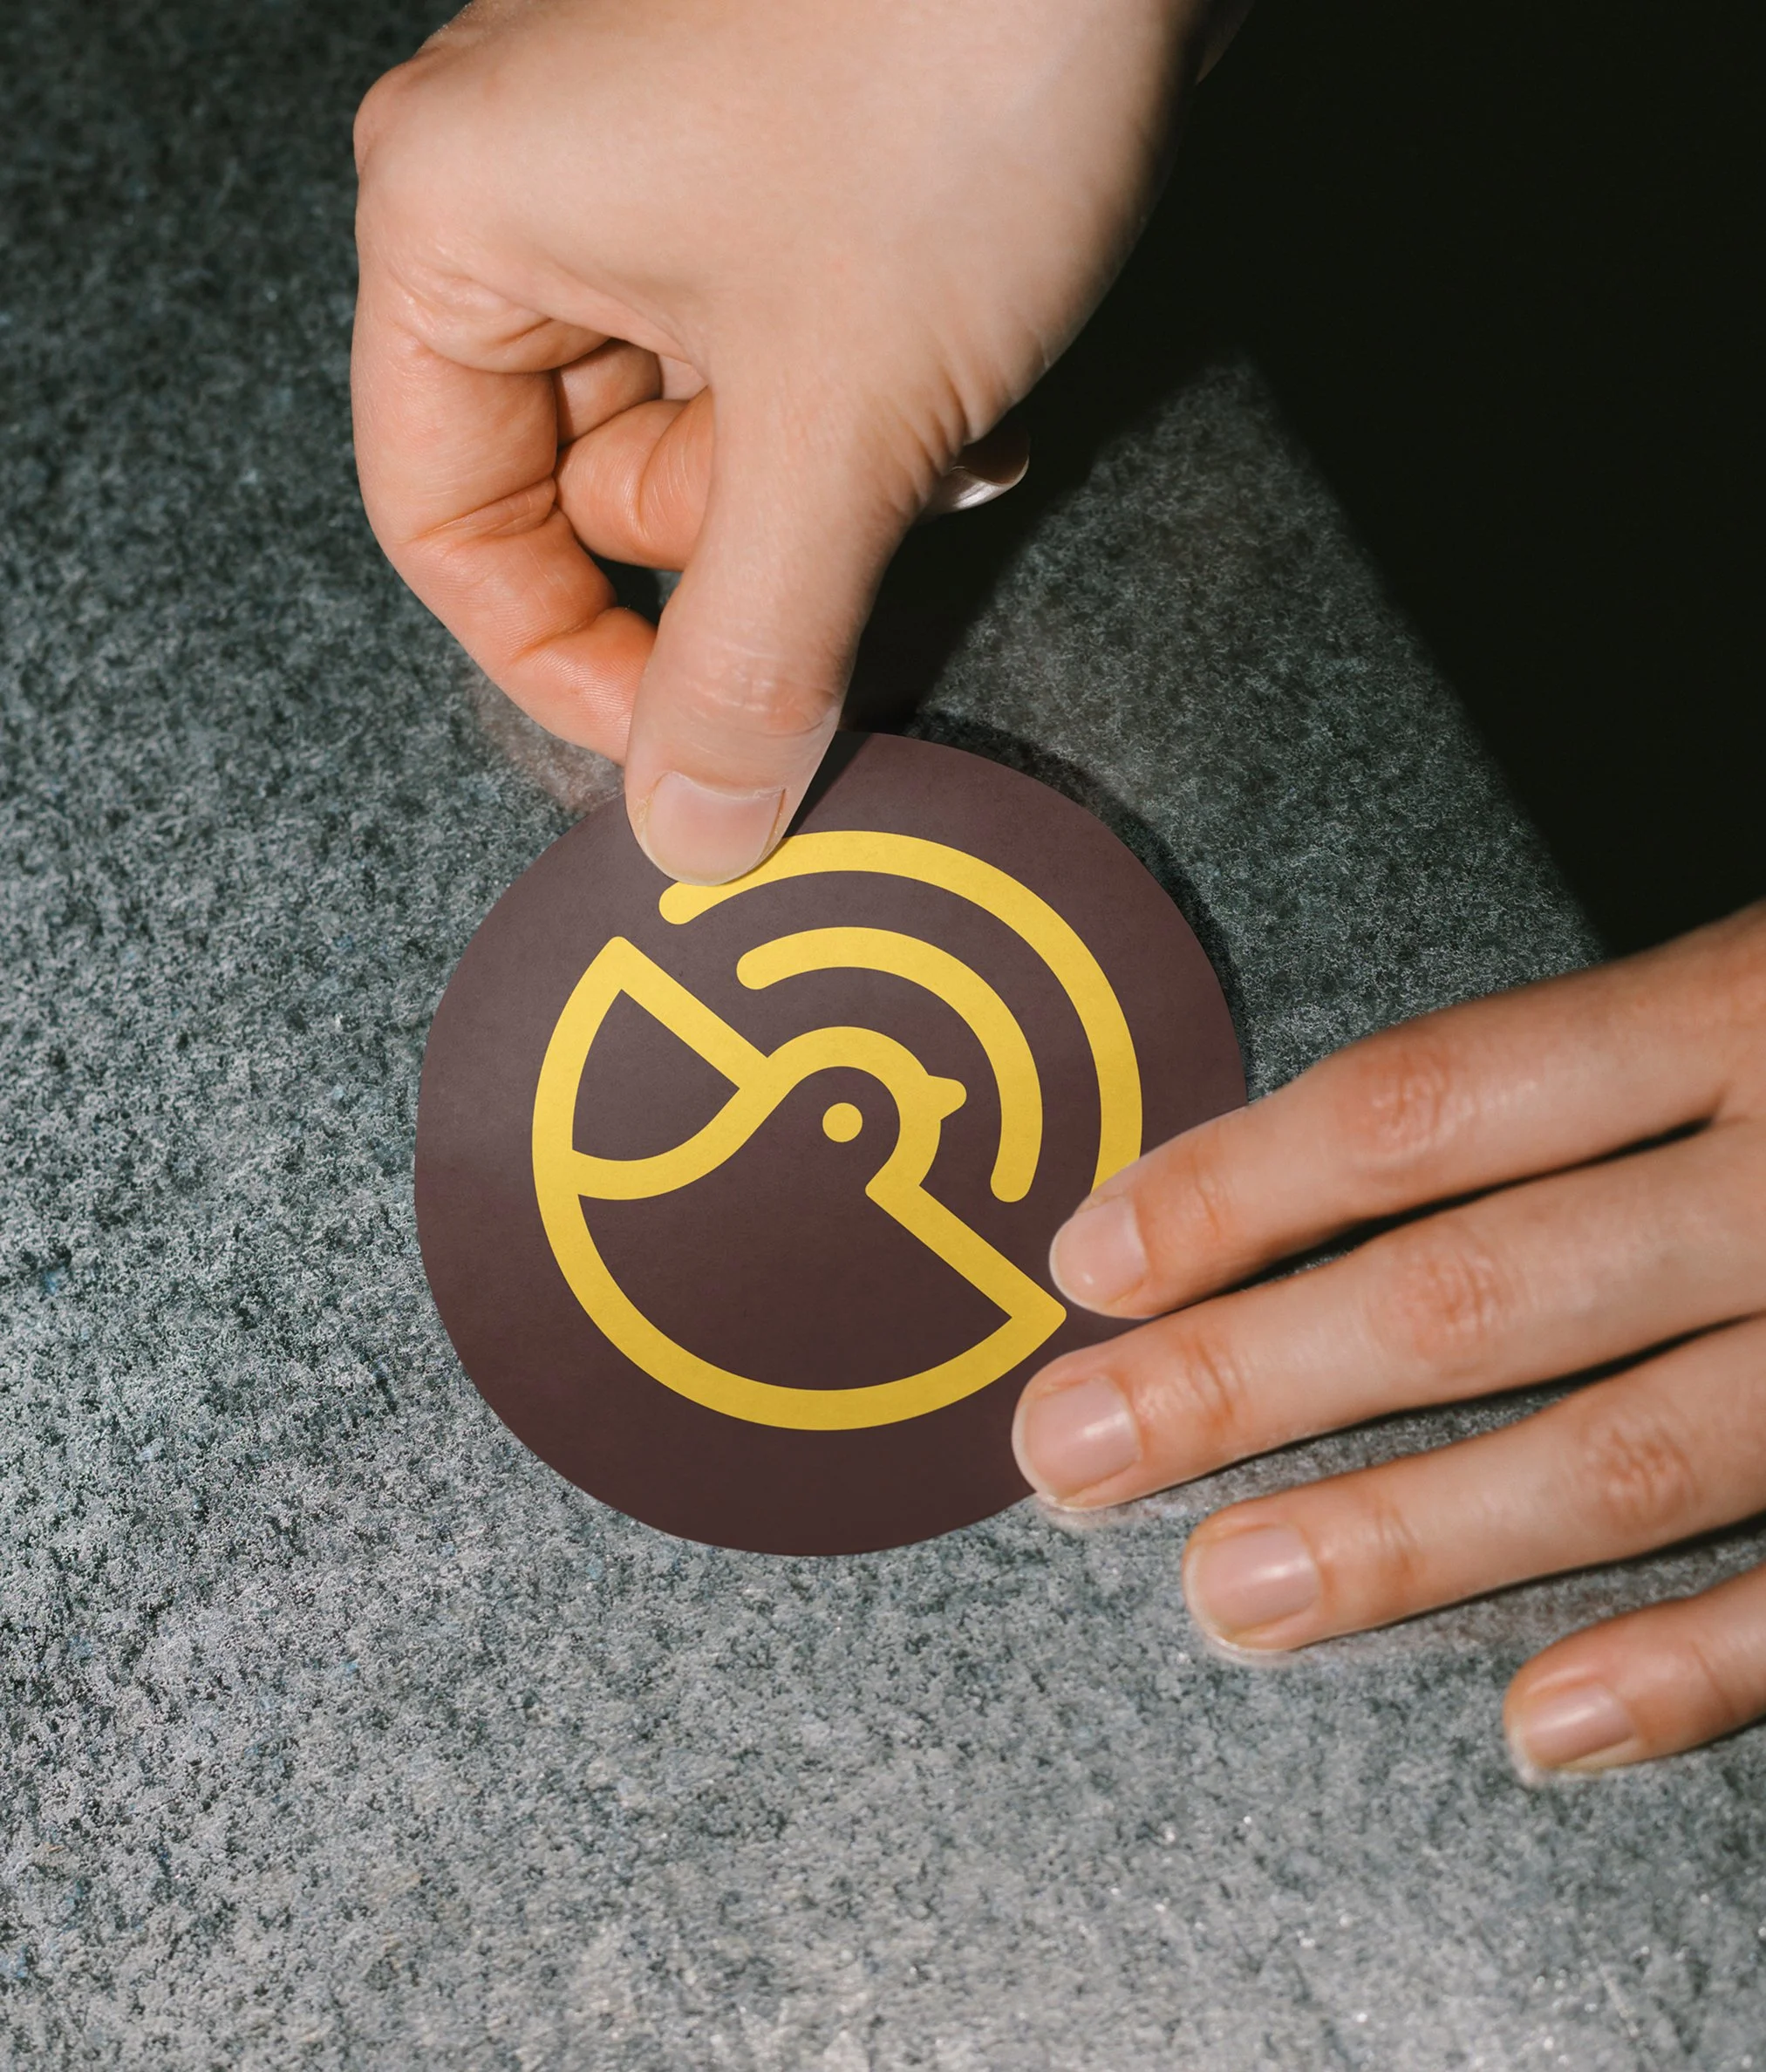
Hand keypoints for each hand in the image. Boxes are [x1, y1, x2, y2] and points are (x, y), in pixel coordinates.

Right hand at [352, 0, 1242, 882]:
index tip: (684, 745)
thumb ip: (752, 655)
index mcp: (463, 221)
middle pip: (589, 488)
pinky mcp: (781, 177)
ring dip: (836, 473)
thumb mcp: (832, 422)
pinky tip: (967, 376)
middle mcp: (536, 187)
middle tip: (851, 489)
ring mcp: (663, 175)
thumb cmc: (947, 67)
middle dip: (749, 533)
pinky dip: (875, 409)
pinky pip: (790, 367)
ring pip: (710, 438)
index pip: (446, 526)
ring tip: (935, 411)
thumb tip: (691, 833)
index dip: (562, 665)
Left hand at [1014, 906, 1765, 1773]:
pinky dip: (1697, 1667)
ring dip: (1413, 1540)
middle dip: (1255, 1379)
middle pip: (1481, 1288)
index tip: (1089, 1258)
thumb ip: (1610, 1060)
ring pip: (1633, 1454)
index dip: (1243, 1188)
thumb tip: (1341, 1176)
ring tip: (1229, 1595)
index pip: (1430, 1107)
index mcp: (1747, 1004)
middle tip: (1072, 1450)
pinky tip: (1539, 1724)